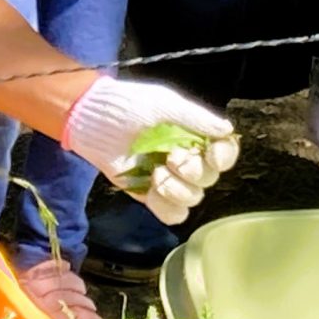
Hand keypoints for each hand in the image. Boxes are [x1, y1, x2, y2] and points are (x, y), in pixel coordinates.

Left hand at [62, 78, 238, 225]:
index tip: (212, 154)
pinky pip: (172, 214)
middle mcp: (185, 158)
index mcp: (193, 135)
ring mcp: (168, 179)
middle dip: (194, 171)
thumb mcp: (164, 104)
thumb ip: (195, 118)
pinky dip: (167, 207)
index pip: (223, 151)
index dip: (224, 156)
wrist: (92, 119)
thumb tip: (226, 129)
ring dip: (179, 190)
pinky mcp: (148, 195)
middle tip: (172, 157)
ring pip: (193, 198)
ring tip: (157, 175)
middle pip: (209, 178)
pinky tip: (153, 190)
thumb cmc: (127, 104)